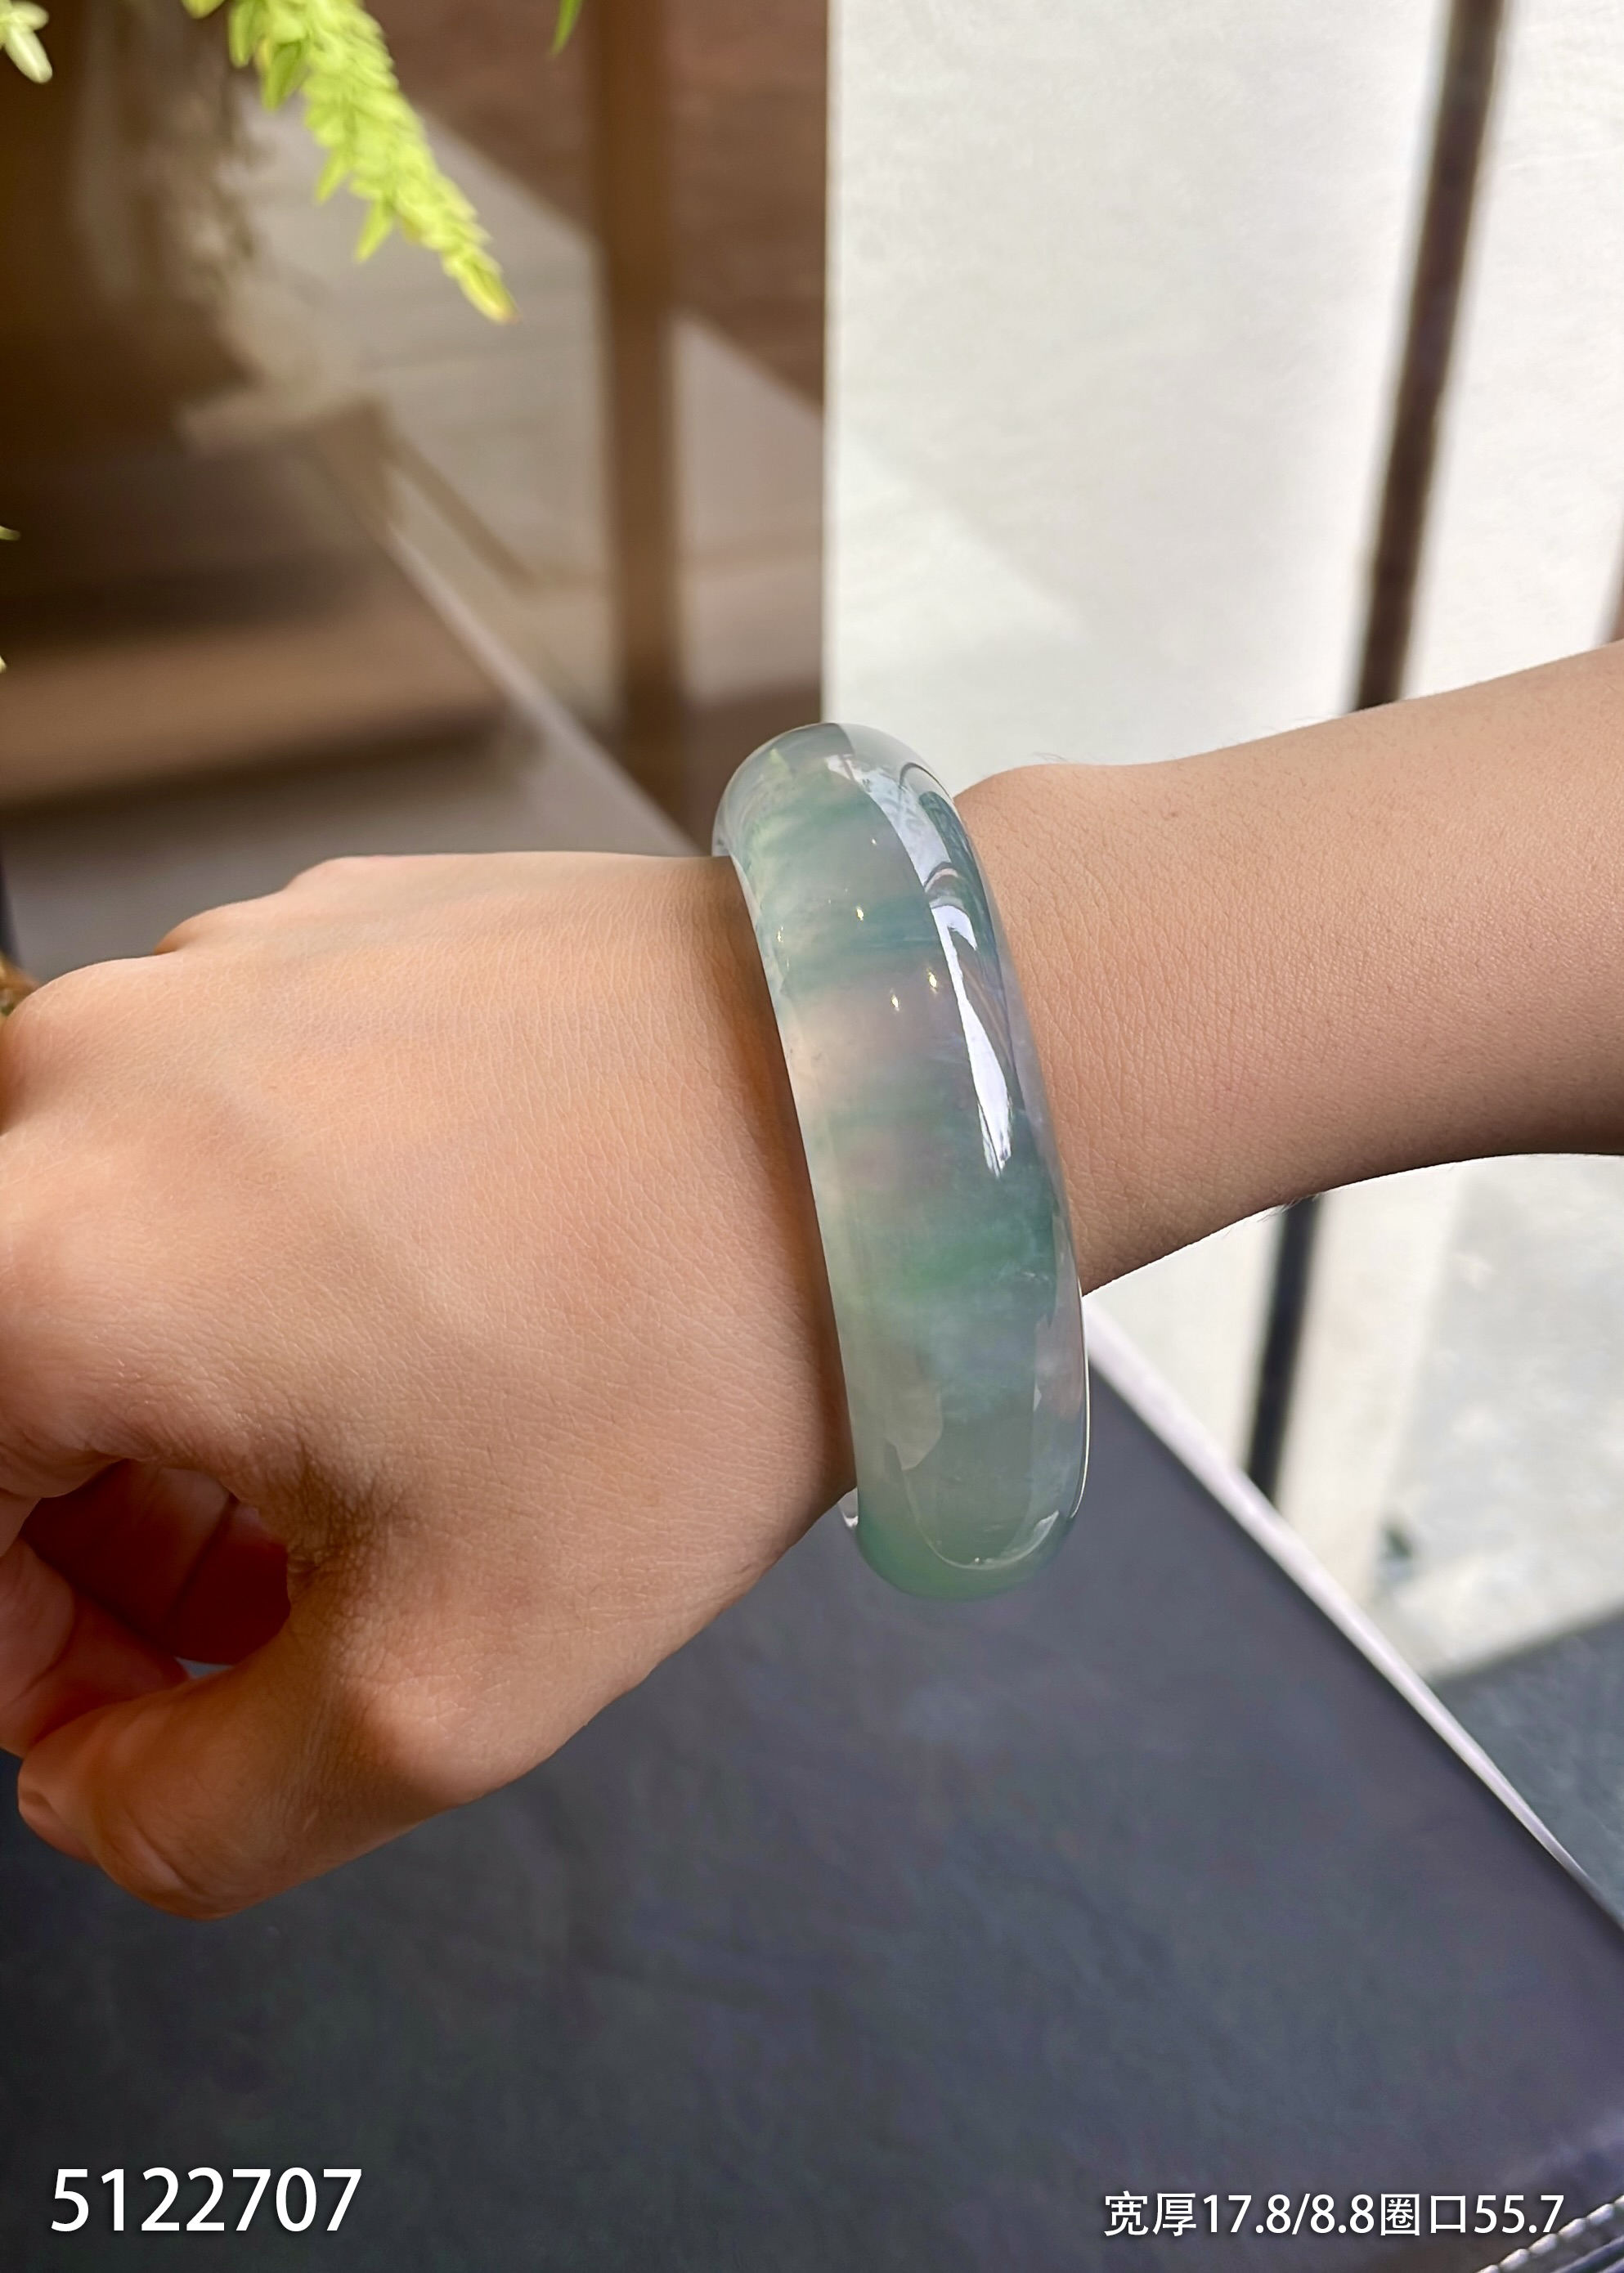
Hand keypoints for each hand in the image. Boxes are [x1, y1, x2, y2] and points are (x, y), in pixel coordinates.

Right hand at [0, 851, 847, 1913]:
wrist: (888, 1095)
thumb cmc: (686, 1353)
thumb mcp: (441, 1685)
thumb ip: (200, 1813)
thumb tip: (92, 1788)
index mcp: (41, 1266)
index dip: (25, 1664)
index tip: (151, 1711)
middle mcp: (75, 1086)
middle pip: (9, 1385)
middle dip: (107, 1548)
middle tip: (275, 1619)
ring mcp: (196, 978)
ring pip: (109, 1255)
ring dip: (197, 1402)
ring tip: (380, 1474)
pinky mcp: (309, 934)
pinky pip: (215, 1137)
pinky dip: (269, 1256)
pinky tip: (435, 1312)